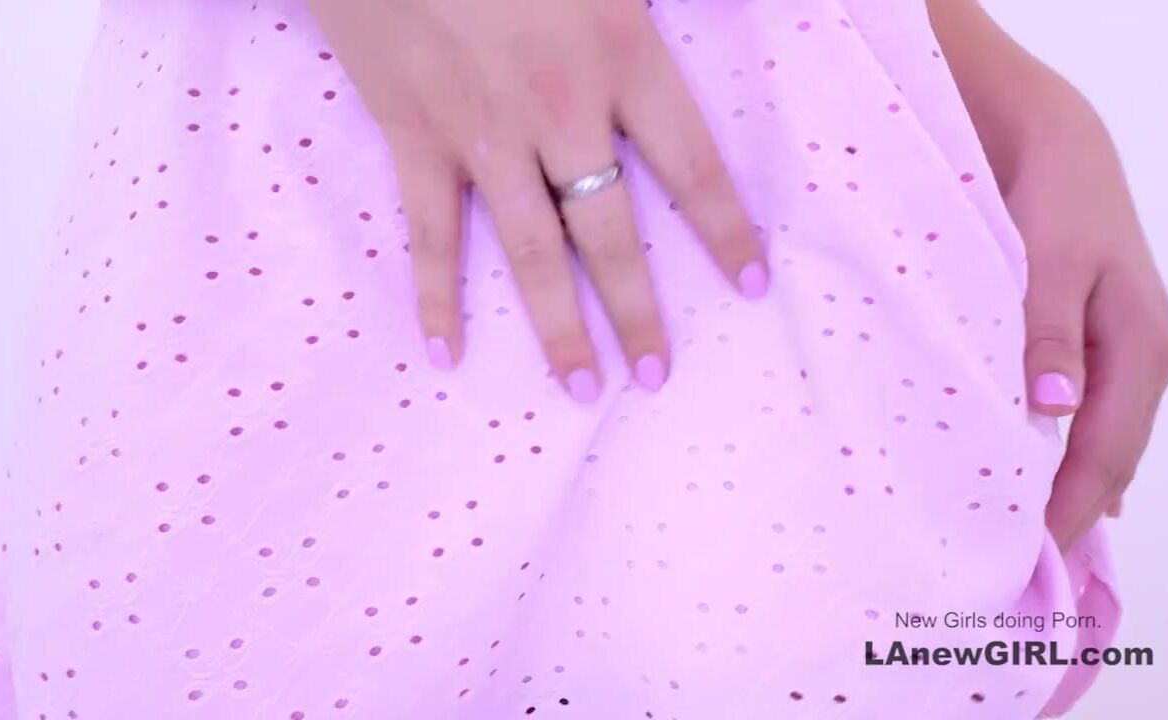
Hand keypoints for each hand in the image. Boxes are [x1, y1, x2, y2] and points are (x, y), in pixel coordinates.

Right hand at [308, 0, 768, 400]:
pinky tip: (447, 351)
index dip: (724, 230)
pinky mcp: (412, 132)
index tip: (750, 285)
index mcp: (620, 53)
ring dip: (558, 327)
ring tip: (582, 389)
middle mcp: (558, 108)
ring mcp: (481, 130)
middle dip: (639, 310)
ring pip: (531, 249)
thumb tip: (755, 5)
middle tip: (656, 376)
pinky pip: (430, 229)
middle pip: (611, 231)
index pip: (691, 165)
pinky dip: (436, 292)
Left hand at [1022, 206, 1167, 551]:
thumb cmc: (1053, 197)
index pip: (1107, 452)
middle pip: (1109, 453)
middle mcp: (1141, 357)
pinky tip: (1042, 471)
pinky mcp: (1092, 337)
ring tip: (1022, 527)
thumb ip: (1048, 336)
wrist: (1049, 139)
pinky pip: (1085, 409)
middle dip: (1070, 506)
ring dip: (1066, 479)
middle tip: (1019, 557)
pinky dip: (1063, 445)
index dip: (1072, 506)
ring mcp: (1120, 349)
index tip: (1033, 553)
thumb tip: (1057, 410)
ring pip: (1098, 434)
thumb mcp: (1051, 264)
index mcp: (1142, 347)